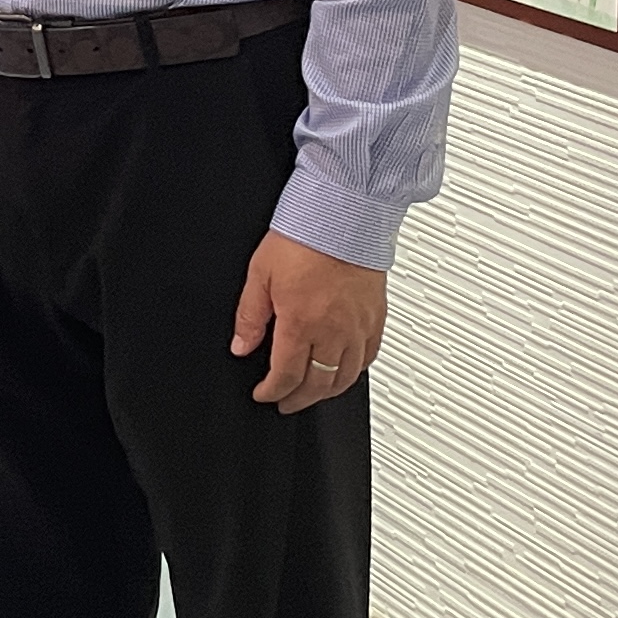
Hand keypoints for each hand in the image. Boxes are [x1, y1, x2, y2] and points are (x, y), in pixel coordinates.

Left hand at [230, 232, 387, 411]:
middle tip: (286, 403)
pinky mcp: (376, 316)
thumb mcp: (260, 275)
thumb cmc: (304, 236)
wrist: (344, 214)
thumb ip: (249, 316)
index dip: (273, 392)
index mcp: (301, 324)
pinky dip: (355, 372)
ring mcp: (359, 326)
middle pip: (318, 384)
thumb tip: (241, 345)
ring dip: (327, 392)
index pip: (287, 376)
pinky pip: (369, 357)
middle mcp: (334, 331)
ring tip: (312, 394)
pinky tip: (345, 371)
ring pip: (347, 378)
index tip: (264, 395)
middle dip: (298, 400)